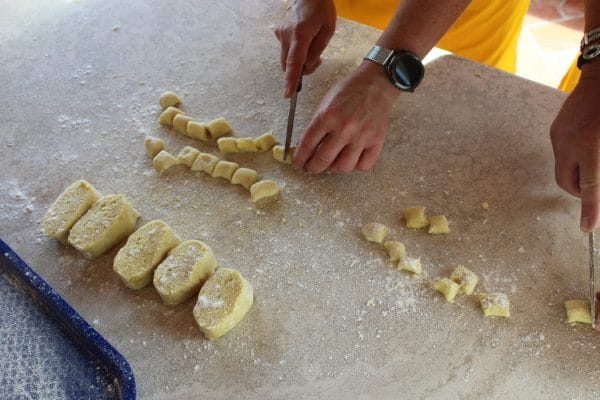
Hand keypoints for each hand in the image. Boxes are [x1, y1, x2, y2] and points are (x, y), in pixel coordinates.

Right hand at [274, 0, 335, 96]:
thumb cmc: (321, 10)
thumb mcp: (328, 30)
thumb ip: (317, 50)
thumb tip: (307, 66)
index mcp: (301, 34)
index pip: (294, 62)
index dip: (291, 79)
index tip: (287, 94)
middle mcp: (286, 35)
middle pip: (288, 64)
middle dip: (300, 70)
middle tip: (317, 61)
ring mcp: (280, 34)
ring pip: (286, 59)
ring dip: (298, 62)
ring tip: (312, 50)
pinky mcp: (278, 33)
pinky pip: (285, 50)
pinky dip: (294, 53)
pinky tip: (304, 42)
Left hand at [293, 61, 399, 173]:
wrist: (376, 83)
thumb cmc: (348, 91)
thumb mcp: (325, 103)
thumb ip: (315, 126)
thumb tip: (305, 148)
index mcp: (327, 116)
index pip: (307, 146)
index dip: (299, 159)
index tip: (298, 163)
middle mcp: (344, 128)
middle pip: (323, 161)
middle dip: (313, 168)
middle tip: (311, 168)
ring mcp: (361, 136)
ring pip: (343, 167)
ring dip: (334, 169)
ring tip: (332, 163)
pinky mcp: (376, 141)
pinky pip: (364, 165)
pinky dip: (356, 166)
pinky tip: (351, 159)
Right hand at [550, 63, 599, 231]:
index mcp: (592, 146)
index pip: (592, 186)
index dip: (591, 209)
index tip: (587, 228)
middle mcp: (571, 144)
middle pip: (569, 184)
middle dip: (582, 193)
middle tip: (597, 191)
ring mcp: (560, 137)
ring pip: (564, 170)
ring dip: (578, 175)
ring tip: (594, 164)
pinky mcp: (556, 131)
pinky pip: (562, 155)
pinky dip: (574, 159)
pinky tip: (588, 147)